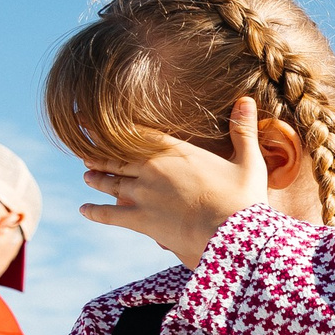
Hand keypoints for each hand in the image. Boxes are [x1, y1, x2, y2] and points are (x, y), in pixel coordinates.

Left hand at [78, 97, 270, 267]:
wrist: (234, 234)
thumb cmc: (244, 198)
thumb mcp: (249, 162)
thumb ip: (243, 130)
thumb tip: (247, 99)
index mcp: (175, 151)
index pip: (136, 133)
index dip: (113, 127)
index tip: (92, 120)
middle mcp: (151, 168)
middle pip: (117, 157)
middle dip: (99, 153)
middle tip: (85, 150)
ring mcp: (142, 194)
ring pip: (110, 181)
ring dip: (97, 177)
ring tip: (87, 175)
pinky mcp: (141, 219)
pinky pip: (110, 214)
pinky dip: (95, 211)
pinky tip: (85, 210)